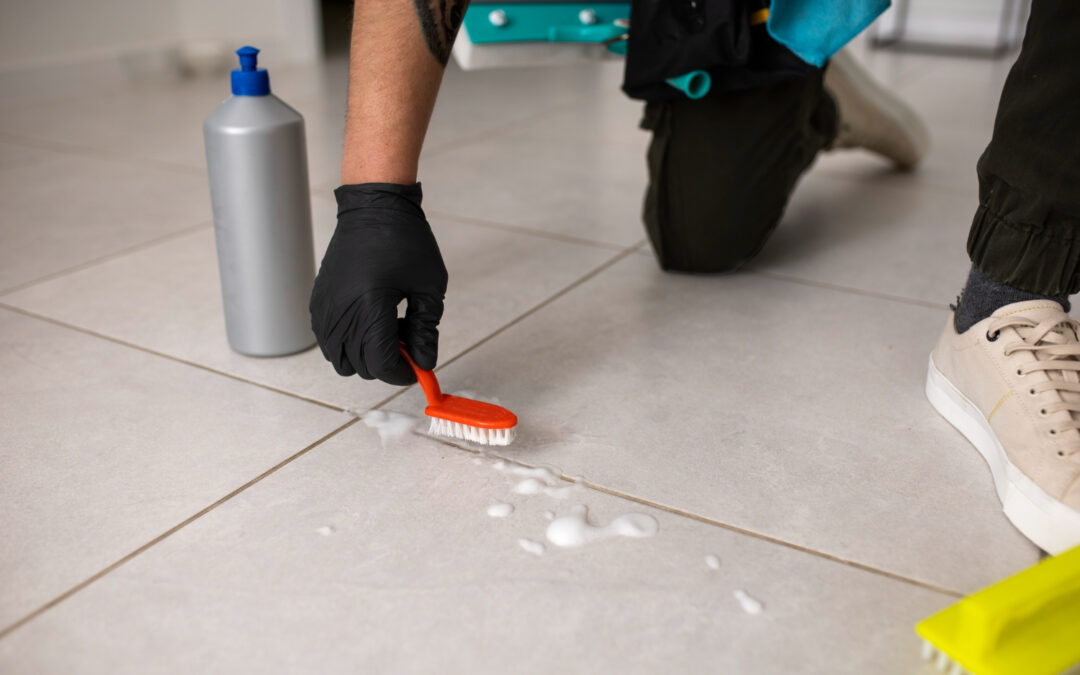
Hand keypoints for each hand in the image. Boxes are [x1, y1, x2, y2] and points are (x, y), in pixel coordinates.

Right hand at [310, 183, 447, 384]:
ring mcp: (324, 308)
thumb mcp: (429, 287)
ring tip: (389, 329)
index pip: (380, 365)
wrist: (373, 207)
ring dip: (366, 356)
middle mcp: (340, 312)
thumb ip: (427, 331)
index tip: (419, 367)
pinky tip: (370, 320)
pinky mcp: (318, 301)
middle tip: (409, 340)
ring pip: (340, 359)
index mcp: (369, 308)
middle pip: (361, 367)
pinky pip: (328, 341)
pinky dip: (349, 342)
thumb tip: (424, 363)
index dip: (403, 374)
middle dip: (388, 364)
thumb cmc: (405, 241)